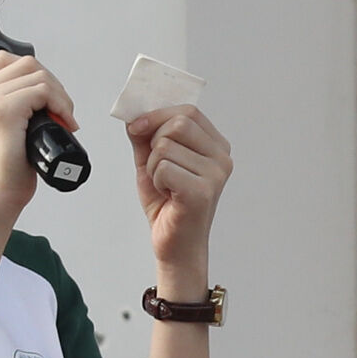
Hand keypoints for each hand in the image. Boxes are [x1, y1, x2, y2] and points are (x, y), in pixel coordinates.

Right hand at [0, 49, 76, 227]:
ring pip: (37, 75)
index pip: (7, 61)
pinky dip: (60, 103)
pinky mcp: (2, 111)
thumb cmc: (2, 169)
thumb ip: (8, 102)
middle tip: (61, 109)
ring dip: (59, 95)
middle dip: (52, 84)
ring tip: (63, 117)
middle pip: (25, 64)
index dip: (36, 75)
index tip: (47, 99)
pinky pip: (42, 90)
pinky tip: (63, 120)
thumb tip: (41, 90)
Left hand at [128, 102, 230, 277]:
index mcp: (216, 146)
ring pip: (166, 146)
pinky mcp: (202, 192)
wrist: (176, 246)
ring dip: (153, 167)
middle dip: (154, 141)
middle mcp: (221, 158)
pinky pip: (164, 167)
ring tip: (164, 185)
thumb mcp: (153, 162)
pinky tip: (167, 195)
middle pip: (179, 123)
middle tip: (157, 167)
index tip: (137, 126)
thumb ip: (147, 136)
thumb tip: (135, 115)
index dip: (157, 114)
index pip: (188, 111)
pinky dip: (156, 181)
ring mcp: (215, 175)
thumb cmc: (169, 205)